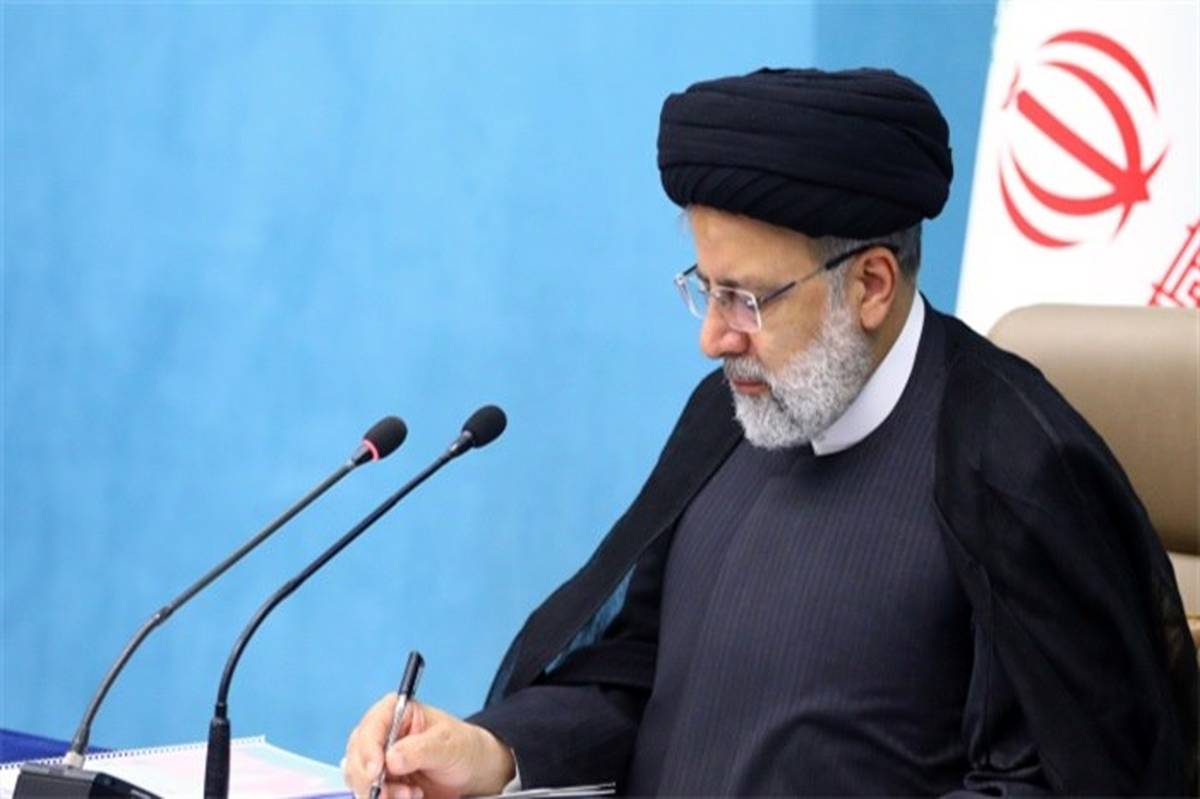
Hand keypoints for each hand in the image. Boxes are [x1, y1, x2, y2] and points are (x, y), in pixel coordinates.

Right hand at [343, 695, 515, 798]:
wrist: (472, 770)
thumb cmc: (462, 746)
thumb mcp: (448, 744)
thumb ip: (421, 749)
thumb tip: (391, 758)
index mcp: (396, 711)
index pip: (371, 727)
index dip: (368, 750)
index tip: (377, 771)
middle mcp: (382, 733)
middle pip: (357, 755)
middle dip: (369, 778)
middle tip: (390, 794)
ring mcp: (379, 758)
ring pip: (358, 777)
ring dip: (379, 792)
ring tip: (411, 794)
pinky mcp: (382, 780)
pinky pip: (369, 792)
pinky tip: (410, 796)